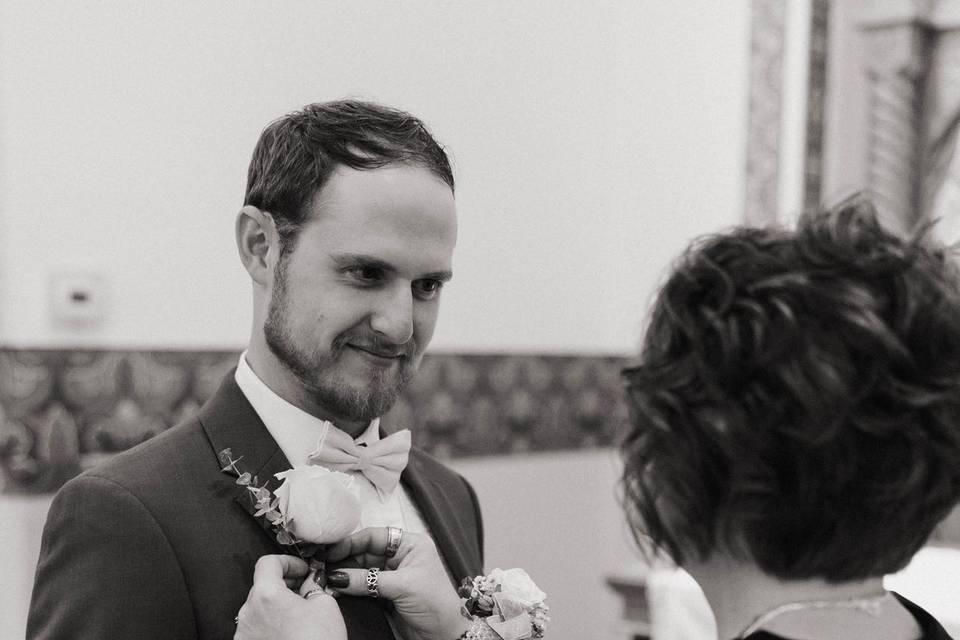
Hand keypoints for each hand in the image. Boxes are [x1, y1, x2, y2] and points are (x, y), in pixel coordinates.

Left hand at [236, 555, 345, 639]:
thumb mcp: (326, 605)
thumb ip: (314, 585)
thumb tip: (310, 580)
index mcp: (266, 594)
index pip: (268, 563)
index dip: (288, 562)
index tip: (302, 569)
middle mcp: (248, 612)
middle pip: (263, 586)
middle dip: (285, 585)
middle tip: (307, 591)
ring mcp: (244, 633)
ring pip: (260, 609)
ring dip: (278, 606)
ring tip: (301, 617)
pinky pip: (257, 628)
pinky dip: (271, 625)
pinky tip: (290, 633)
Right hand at [312, 528, 470, 639]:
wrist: (443, 635)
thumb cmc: (434, 603)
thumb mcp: (402, 586)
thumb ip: (368, 580)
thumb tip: (336, 577)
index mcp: (411, 544)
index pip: (375, 536)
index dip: (352, 542)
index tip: (331, 550)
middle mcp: (400, 556)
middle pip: (365, 552)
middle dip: (344, 559)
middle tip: (322, 566)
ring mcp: (392, 575)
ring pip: (361, 569)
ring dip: (344, 574)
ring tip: (325, 578)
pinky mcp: (385, 593)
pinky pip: (363, 585)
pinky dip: (350, 587)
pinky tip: (336, 588)